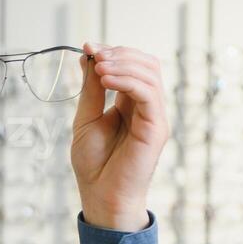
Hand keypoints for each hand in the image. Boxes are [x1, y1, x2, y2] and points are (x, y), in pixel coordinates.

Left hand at [70, 43, 168, 231]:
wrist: (101, 197)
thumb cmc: (95, 165)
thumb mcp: (86, 119)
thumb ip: (91, 89)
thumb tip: (89, 55)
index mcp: (131, 104)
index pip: (132, 65)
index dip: (112, 51)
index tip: (88, 46)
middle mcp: (147, 107)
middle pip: (146, 63)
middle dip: (119, 53)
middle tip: (95, 54)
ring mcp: (154, 116)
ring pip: (150, 73)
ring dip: (122, 63)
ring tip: (98, 66)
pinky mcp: (156, 128)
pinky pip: (149, 93)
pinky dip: (127, 80)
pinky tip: (106, 79)